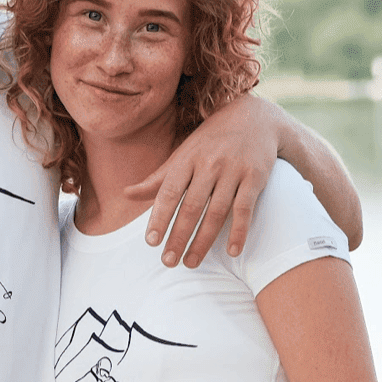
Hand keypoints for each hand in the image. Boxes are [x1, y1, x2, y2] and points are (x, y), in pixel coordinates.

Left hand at [125, 92, 278, 266]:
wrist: (255, 118)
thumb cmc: (210, 142)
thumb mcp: (182, 155)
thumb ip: (157, 179)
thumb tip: (125, 194)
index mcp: (186, 160)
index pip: (169, 193)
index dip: (159, 218)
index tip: (151, 242)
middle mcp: (209, 165)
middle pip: (191, 207)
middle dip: (178, 237)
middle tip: (168, 262)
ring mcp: (233, 170)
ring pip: (217, 212)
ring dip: (204, 241)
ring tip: (191, 262)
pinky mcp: (255, 177)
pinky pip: (245, 209)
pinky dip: (239, 231)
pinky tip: (232, 252)